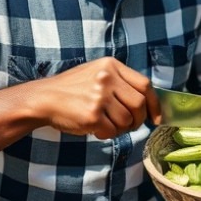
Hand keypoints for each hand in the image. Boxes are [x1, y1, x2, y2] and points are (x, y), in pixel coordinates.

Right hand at [35, 57, 160, 138]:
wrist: (44, 99)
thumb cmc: (72, 90)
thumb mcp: (97, 73)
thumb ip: (120, 83)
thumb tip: (147, 104)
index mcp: (111, 65)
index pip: (144, 84)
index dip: (154, 104)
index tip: (156, 117)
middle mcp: (107, 78)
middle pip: (139, 104)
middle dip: (138, 120)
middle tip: (129, 125)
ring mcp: (99, 96)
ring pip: (126, 121)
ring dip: (120, 129)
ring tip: (106, 125)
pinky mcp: (91, 115)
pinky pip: (111, 131)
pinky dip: (106, 135)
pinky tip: (95, 129)